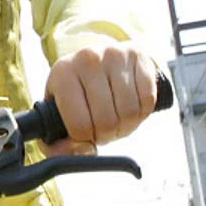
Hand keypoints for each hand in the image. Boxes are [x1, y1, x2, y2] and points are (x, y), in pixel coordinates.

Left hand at [40, 45, 157, 155]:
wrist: (96, 60)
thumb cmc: (75, 94)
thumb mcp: (57, 114)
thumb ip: (58, 146)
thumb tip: (83, 151)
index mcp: (63, 74)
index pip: (79, 124)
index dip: (86, 139)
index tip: (87, 134)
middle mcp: (87, 59)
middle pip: (107, 121)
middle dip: (108, 134)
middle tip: (104, 129)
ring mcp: (114, 54)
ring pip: (130, 112)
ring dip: (127, 125)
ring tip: (117, 119)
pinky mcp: (137, 55)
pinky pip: (148, 99)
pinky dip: (143, 112)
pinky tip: (132, 107)